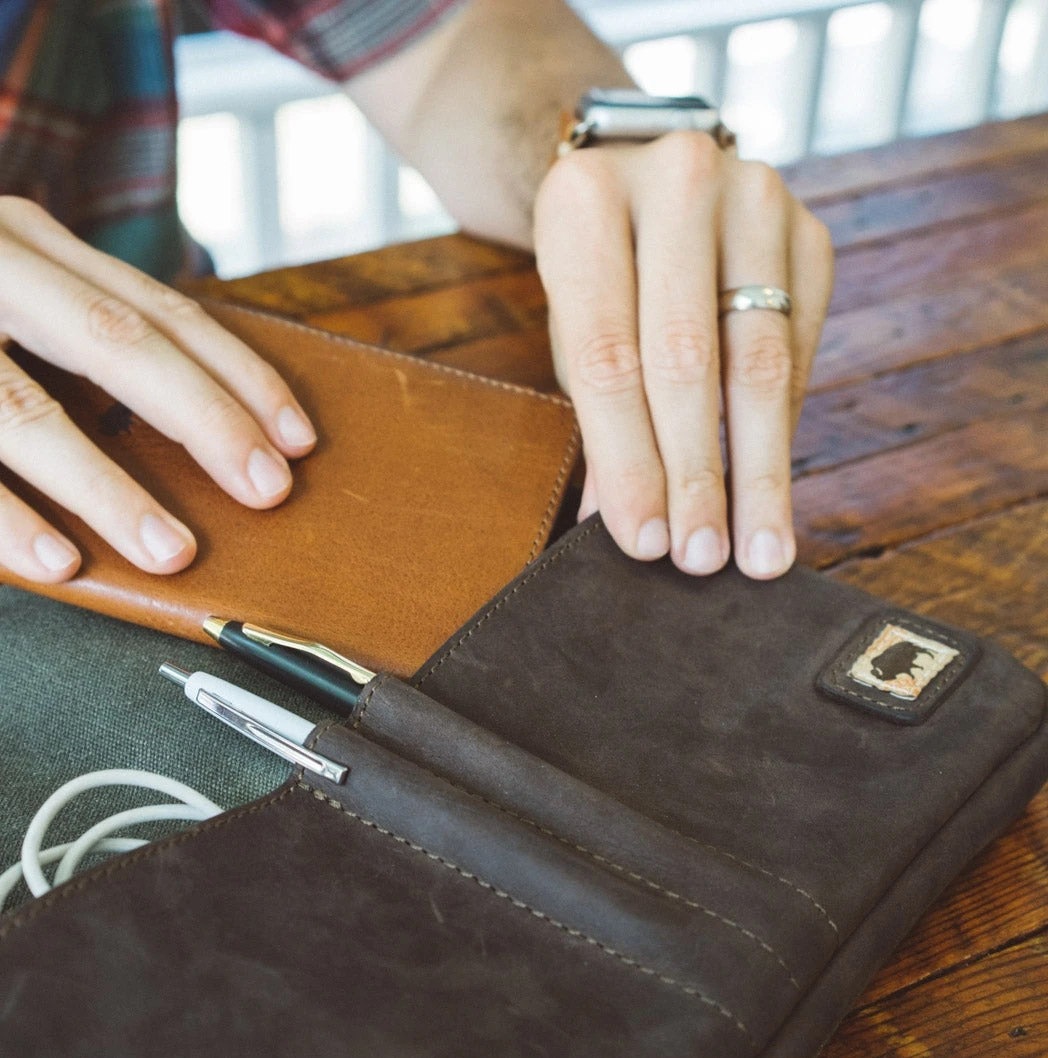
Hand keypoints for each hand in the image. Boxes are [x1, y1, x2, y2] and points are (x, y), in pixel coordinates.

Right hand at [0, 197, 316, 581]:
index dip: (240, 375)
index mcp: (30, 242)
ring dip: (106, 487)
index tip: (299, 437)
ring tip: (171, 549)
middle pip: (114, 343)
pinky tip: (56, 562)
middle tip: (267, 490)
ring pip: (22, 406)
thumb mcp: (11, 293)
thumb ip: (87, 336)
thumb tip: (210, 422)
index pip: (163, 310)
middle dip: (203, 422)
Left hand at [533, 132, 833, 578]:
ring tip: (758, 548)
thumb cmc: (600, 268)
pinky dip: (784, 426)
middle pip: (687, 360)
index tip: (643, 540)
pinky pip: (801, 349)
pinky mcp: (810, 230)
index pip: (608, 357)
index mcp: (584, 202)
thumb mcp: (575, 325)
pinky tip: (772, 484)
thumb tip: (622, 525)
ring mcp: (753, 197)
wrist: (645, 170)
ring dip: (758, 469)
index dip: (628, 459)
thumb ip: (600, 416)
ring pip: (760, 361)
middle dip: (696, 474)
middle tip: (702, 558)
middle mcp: (675, 183)